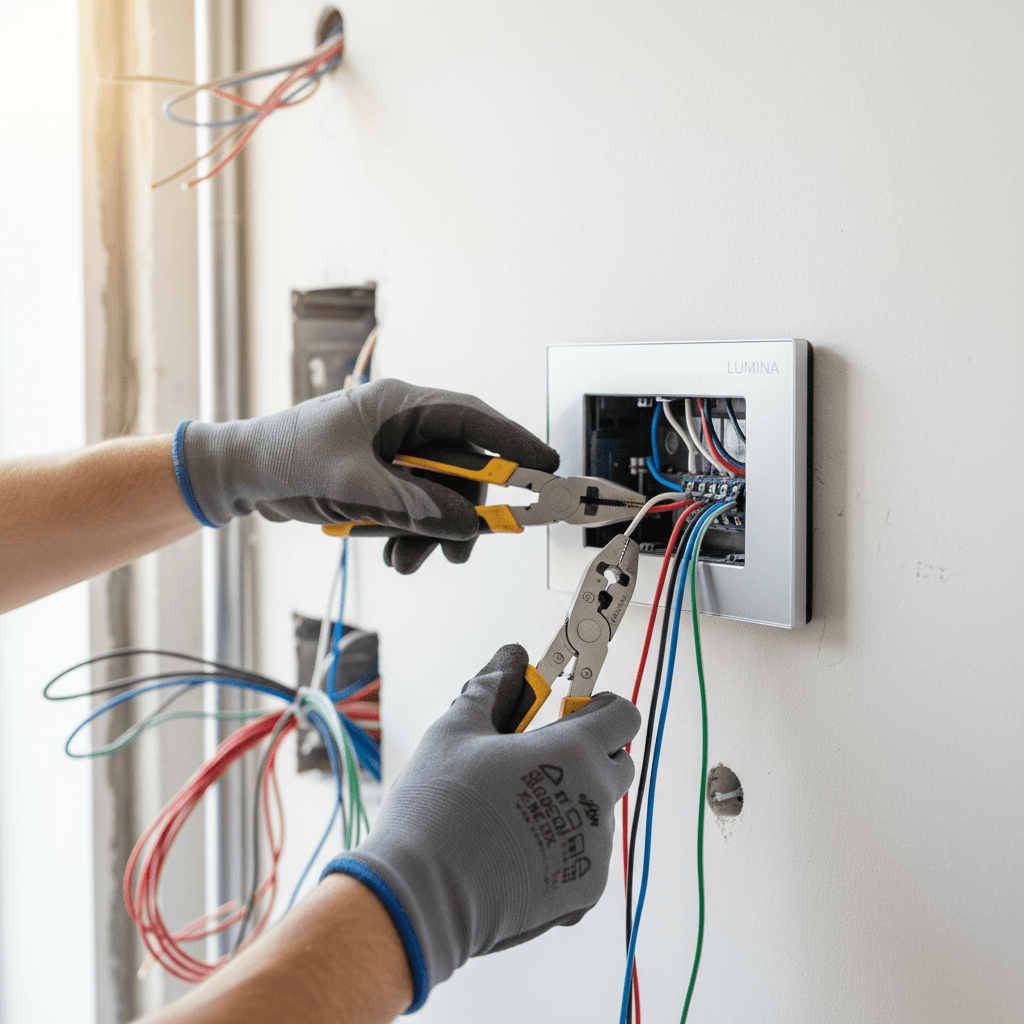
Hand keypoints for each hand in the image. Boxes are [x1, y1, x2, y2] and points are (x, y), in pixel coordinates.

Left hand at [173, 380, 558, 571]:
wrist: (240, 476)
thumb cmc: (284, 457)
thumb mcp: (351, 482)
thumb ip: (412, 504)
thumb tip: (465, 524)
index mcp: (399, 405)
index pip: (471, 418)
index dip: (512, 442)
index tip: (545, 465)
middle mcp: (403, 427)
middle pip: (461, 468)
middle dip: (462, 512)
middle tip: (461, 548)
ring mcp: (393, 455)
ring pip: (439, 496)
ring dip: (431, 532)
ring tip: (407, 560)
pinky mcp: (382, 480)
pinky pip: (416, 509)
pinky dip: (411, 534)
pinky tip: (392, 552)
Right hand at [321, 644, 640, 1009]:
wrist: (421, 896)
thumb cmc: (437, 806)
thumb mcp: (456, 729)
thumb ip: (492, 687)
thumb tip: (511, 657)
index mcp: (574, 751)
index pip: (623, 715)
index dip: (598, 707)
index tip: (568, 713)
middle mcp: (596, 799)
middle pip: (617, 762)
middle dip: (587, 755)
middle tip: (534, 761)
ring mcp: (594, 850)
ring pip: (598, 812)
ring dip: (571, 804)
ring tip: (513, 813)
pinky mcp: (585, 892)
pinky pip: (586, 857)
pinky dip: (562, 850)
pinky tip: (515, 853)